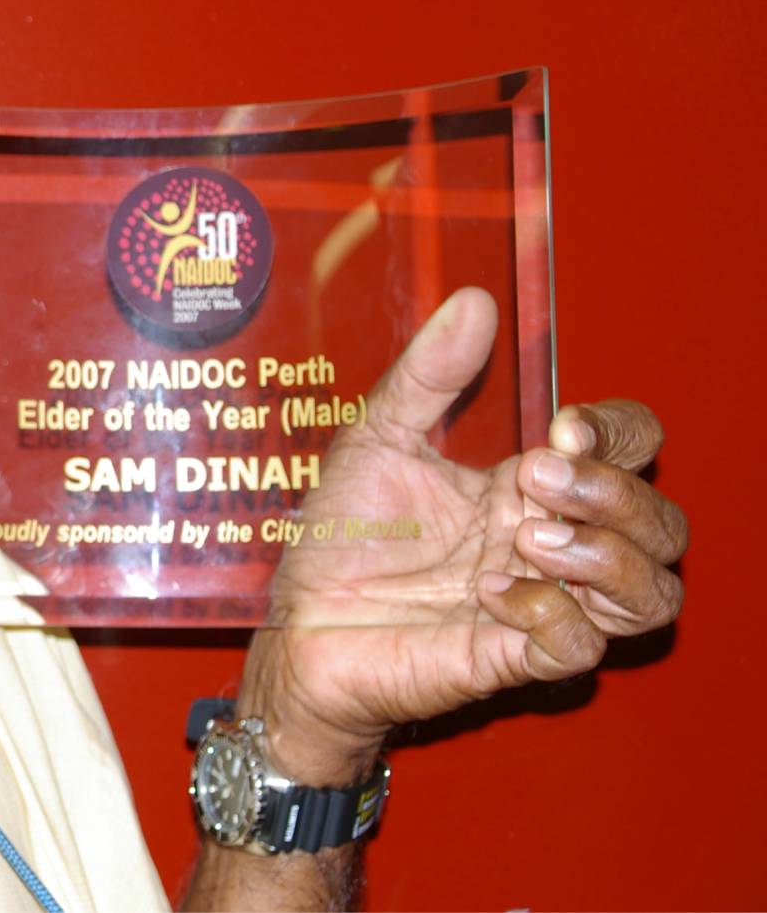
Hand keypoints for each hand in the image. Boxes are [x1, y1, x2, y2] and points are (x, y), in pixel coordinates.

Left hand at [236, 287, 687, 783]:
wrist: (298, 621)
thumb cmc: (342, 537)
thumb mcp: (375, 438)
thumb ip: (428, 375)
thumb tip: (475, 301)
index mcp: (528, 486)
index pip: (631, 449)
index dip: (619, 433)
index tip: (562, 424)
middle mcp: (550, 544)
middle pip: (661, 522)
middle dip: (615, 493)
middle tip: (535, 476)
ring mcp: (541, 604)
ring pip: (653, 593)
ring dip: (609, 556)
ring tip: (530, 536)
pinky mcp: (514, 658)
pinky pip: (583, 647)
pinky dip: (551, 613)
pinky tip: (492, 591)